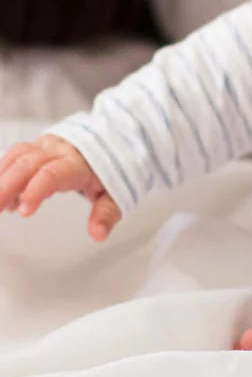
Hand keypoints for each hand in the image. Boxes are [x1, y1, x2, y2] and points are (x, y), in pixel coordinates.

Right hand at [0, 133, 120, 239]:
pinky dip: (2, 173)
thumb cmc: (108, 170)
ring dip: (0, 179)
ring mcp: (45, 146)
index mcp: (78, 162)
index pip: (53, 173)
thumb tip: (98, 235)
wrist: (111, 141)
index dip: (36, 190)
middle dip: (6, 187)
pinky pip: (14, 155)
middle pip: (27, 164)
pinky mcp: (36, 145)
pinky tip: (0, 195)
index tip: (24, 212)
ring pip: (17, 157)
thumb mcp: (114, 193)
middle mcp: (59, 150)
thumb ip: (106, 213)